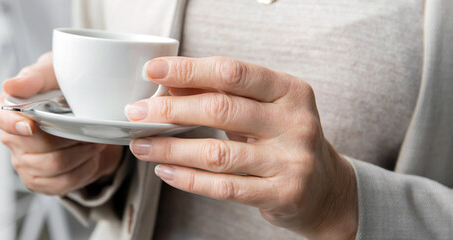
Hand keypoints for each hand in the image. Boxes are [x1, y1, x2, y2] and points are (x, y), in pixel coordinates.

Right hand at [0, 52, 122, 195]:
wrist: (88, 115)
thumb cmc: (64, 89)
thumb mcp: (54, 74)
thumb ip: (34, 78)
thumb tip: (10, 85)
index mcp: (9, 108)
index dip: (11, 123)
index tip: (31, 125)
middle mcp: (12, 138)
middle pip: (35, 144)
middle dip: (68, 135)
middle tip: (87, 125)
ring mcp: (24, 162)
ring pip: (53, 165)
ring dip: (81, 152)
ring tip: (94, 139)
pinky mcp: (39, 181)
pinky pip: (63, 183)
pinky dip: (84, 169)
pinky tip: (90, 156)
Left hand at [126, 57, 357, 238]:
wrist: (325, 190)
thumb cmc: (283, 140)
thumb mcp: (261, 109)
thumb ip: (220, 93)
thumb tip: (169, 82)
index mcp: (289, 91)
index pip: (232, 73)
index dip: (189, 70)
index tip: (153, 72)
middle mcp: (295, 123)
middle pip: (220, 109)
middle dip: (170, 110)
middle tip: (136, 113)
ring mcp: (291, 161)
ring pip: (217, 153)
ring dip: (171, 149)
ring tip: (141, 145)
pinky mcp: (282, 194)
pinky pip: (224, 187)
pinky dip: (189, 179)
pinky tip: (166, 171)